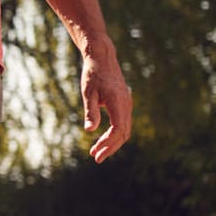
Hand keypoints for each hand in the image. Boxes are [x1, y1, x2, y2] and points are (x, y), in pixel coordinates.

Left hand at [81, 42, 132, 163]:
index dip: (108, 145)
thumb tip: (90, 130)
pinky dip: (115, 134)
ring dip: (112, 142)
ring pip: (124, 129)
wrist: (102, 58)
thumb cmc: (93, 74)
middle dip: (110, 147)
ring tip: (97, 151)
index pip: (118, 130)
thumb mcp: (88, 93)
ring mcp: (127, 104)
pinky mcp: (124, 103)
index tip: (96, 154)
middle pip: (123, 133)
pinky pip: (123, 123)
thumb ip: (91, 112)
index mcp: (119, 103)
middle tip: (96, 158)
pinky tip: (103, 139)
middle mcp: (126, 105)